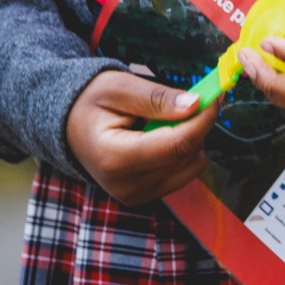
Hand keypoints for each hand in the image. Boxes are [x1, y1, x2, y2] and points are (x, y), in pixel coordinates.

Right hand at [66, 69, 217, 205]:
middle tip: (192, 99)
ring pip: (192, 166)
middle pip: (188, 156)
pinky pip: (183, 173)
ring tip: (166, 119)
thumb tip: (195, 104)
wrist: (69, 127)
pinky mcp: (146, 197)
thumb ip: (157, 98)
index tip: (214, 94)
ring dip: (191, 139)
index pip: (178, 144)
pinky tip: (162, 136)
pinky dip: (182, 152)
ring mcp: (137, 196)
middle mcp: (128, 186)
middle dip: (198, 125)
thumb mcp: (119, 88)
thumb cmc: (91, 103)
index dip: (204, 118)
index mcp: (117, 159)